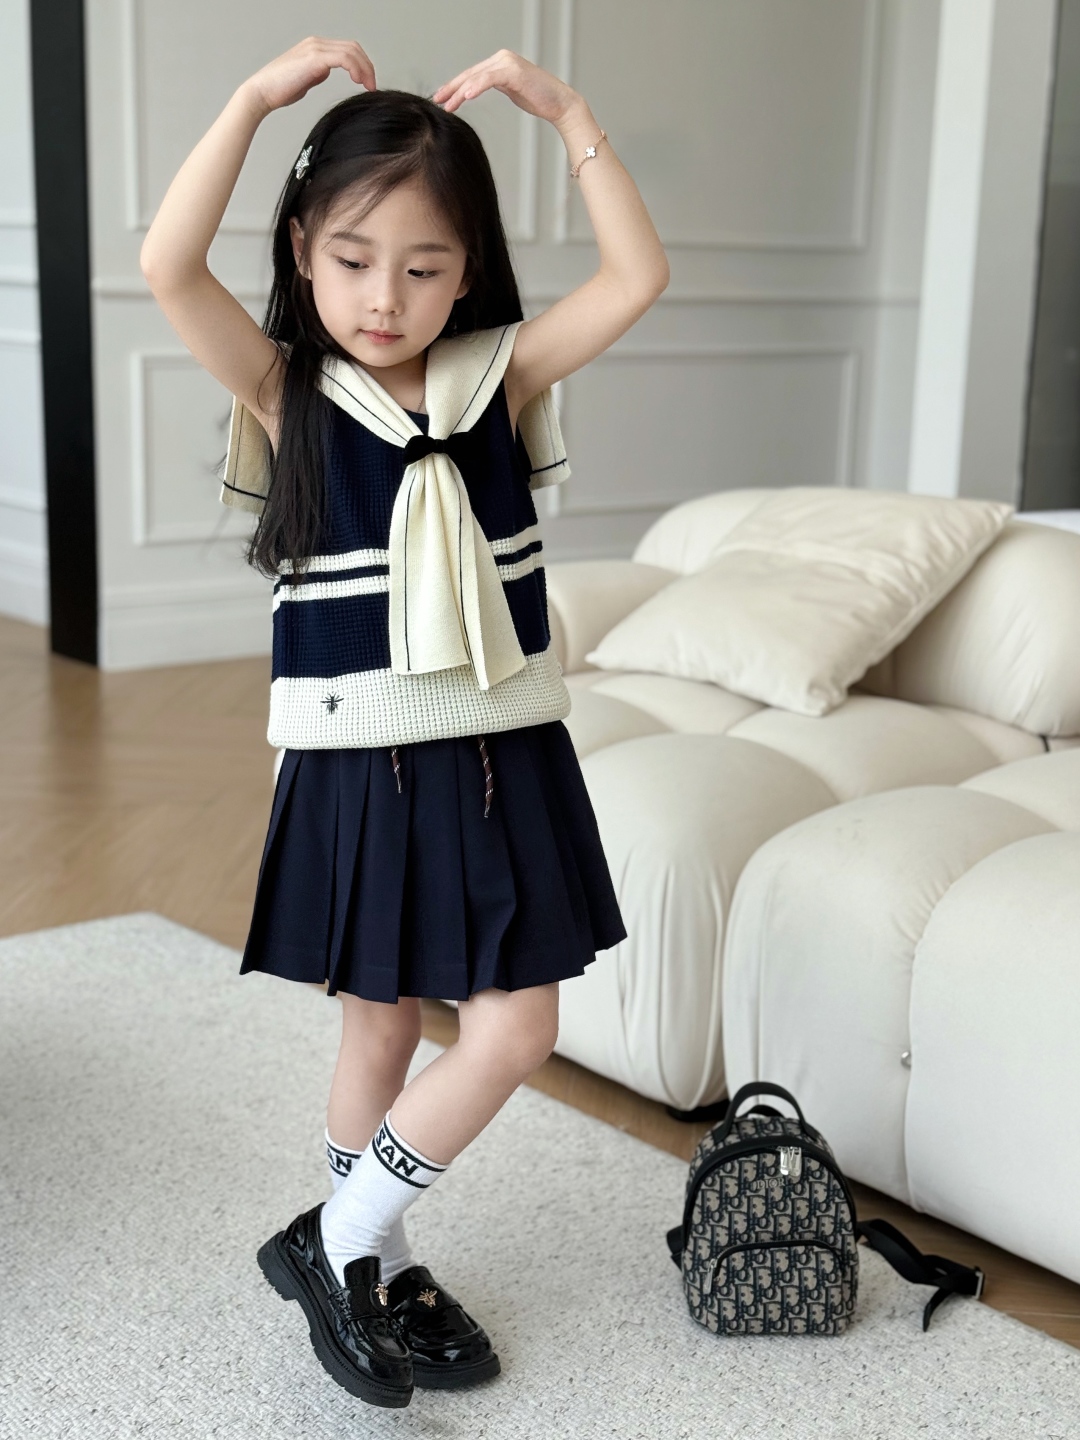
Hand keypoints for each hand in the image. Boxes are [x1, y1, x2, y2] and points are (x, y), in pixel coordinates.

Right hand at [242, 37, 375, 114]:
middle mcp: (316, 44)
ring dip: (365, 68)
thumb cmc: (280, 89)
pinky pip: (344, 58)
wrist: (262, 92)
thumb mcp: (305, 79)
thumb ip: (317, 73)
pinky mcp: (315, 58)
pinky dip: (356, 68)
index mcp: (315, 48)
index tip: (367, 83)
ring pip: (351, 51)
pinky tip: (359, 81)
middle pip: (353, 47)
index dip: (362, 64)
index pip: (347, 49)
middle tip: (372, 85)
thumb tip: (327, 72)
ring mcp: (315, 49)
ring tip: (369, 86)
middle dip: (368, 66)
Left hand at [433, 49, 579, 126]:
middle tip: (437, 100)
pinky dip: (476, 87)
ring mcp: (508, 63)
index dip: (455, 86)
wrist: (560, 104)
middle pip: (471, 74)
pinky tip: (466, 96)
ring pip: (477, 77)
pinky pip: (489, 79)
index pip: (472, 75)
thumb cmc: (539, 99)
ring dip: (460, 92)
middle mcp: (502, 59)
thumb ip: (497, 85)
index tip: (442, 98)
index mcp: (500, 63)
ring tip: (448, 104)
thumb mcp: (512, 91)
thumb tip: (480, 89)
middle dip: (452, 88)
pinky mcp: (513, 72)